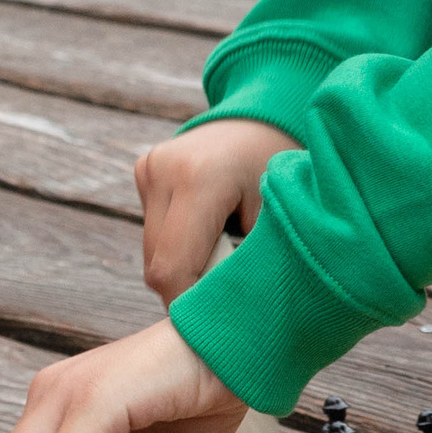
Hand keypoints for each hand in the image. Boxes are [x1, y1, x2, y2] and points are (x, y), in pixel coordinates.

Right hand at [134, 119, 300, 303]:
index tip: (214, 319)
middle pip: (158, 263)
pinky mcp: (144, 169)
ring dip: (183, 262)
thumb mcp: (279, 213)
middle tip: (226, 281)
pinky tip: (209, 227)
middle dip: (188, 284)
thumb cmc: (288, 165)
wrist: (273, 113)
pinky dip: (178, 241)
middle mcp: (165, 168)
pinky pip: (153, 229)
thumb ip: (247, 262)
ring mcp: (150, 166)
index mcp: (201, 177)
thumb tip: (225, 319)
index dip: (189, 303)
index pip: (173, 269)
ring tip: (223, 247)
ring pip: (152, 250)